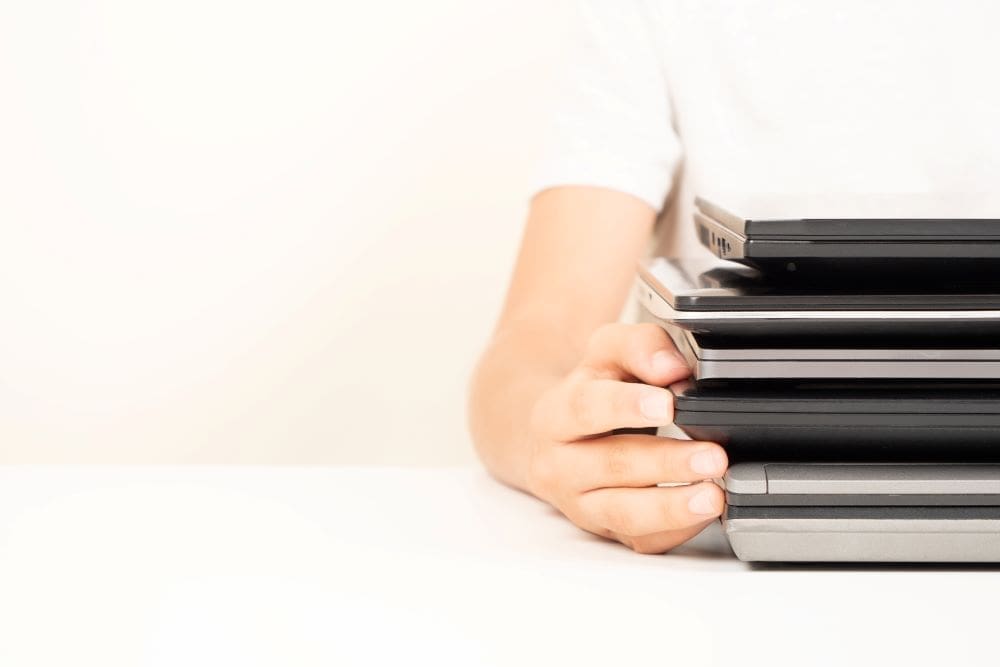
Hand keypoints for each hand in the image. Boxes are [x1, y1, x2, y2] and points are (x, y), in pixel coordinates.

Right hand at [526, 323, 727, 553]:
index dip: (626, 406)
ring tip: (713, 495)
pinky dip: (676, 530)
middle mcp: (559, 465)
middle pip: (612, 465)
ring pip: (623, 513)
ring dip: (671, 507)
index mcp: (555, 415)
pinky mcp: (606, 530)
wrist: (557, 439)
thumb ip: (641, 346)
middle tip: (713, 456)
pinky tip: (703, 513)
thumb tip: (672, 368)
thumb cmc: (590, 392)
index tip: (667, 404)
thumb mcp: (608, 352)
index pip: (586, 408)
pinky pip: (641, 540)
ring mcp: (580, 504)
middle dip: (665, 463)